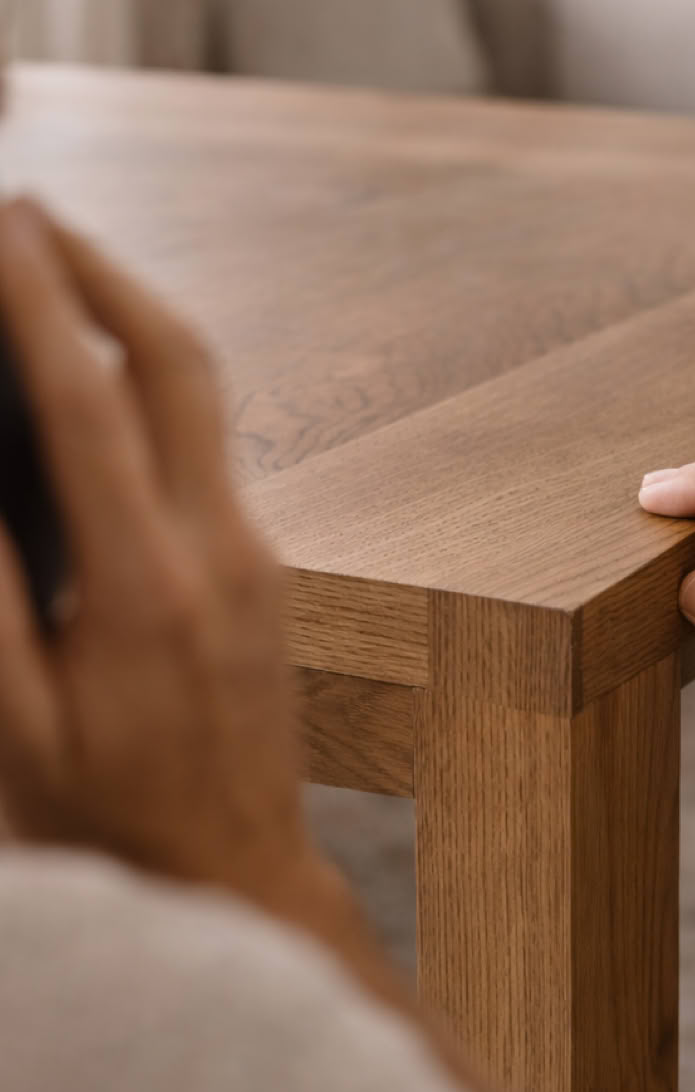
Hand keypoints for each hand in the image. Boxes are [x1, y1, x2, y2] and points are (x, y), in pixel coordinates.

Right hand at [0, 198, 309, 892]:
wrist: (240, 877)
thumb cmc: (117, 820)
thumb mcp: (17, 730)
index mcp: (151, 585)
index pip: (90, 400)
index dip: (37, 299)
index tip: (4, 226)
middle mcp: (225, 550)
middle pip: (179, 364)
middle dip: (106, 271)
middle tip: (37, 214)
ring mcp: (260, 556)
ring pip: (208, 399)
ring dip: (137, 319)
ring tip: (66, 271)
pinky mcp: (270, 573)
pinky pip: (214, 448)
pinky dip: (159, 387)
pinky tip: (108, 380)